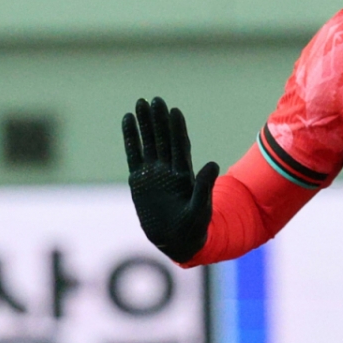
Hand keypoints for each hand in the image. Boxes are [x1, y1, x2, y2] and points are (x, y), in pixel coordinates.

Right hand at [122, 96, 217, 263]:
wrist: (175, 242)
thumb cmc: (192, 229)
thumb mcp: (200, 209)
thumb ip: (204, 187)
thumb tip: (214, 164)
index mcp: (184, 175)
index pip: (180, 146)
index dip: (177, 128)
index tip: (173, 110)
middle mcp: (168, 170)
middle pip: (163, 140)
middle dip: (159, 120)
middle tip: (154, 99)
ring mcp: (152, 174)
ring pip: (148, 143)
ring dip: (144, 124)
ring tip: (139, 103)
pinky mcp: (138, 181)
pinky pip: (133, 155)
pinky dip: (130, 138)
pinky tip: (128, 121)